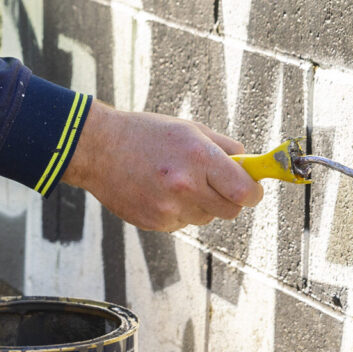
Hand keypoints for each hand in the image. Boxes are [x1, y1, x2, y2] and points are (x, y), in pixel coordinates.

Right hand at [59, 105, 252, 232]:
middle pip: (231, 210)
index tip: (252, 189)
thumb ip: (224, 148)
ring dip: (201, 204)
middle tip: (217, 184)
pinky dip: (179, 211)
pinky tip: (160, 191)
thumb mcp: (189, 128)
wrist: (99, 149)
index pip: (245, 191)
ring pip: (206, 217)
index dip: (253, 192)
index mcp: (199, 156)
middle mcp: (185, 185)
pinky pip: (183, 223)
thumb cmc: (145, 134)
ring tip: (177, 181)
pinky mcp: (155, 223)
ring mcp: (169, 208)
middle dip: (230, 199)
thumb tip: (249, 165)